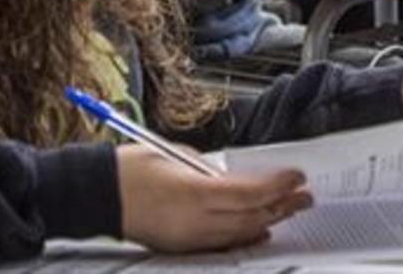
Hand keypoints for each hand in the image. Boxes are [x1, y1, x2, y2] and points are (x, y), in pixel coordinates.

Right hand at [117, 145, 311, 252]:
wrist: (98, 194)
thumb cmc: (131, 168)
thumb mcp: (176, 156)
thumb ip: (209, 170)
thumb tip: (233, 179)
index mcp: (193, 192)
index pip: (249, 193)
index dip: (278, 186)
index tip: (297, 177)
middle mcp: (194, 220)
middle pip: (250, 217)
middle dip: (282, 206)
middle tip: (304, 196)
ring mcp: (188, 238)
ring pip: (240, 234)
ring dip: (267, 221)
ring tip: (289, 210)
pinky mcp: (180, 247)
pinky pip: (222, 245)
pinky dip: (244, 236)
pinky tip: (258, 230)